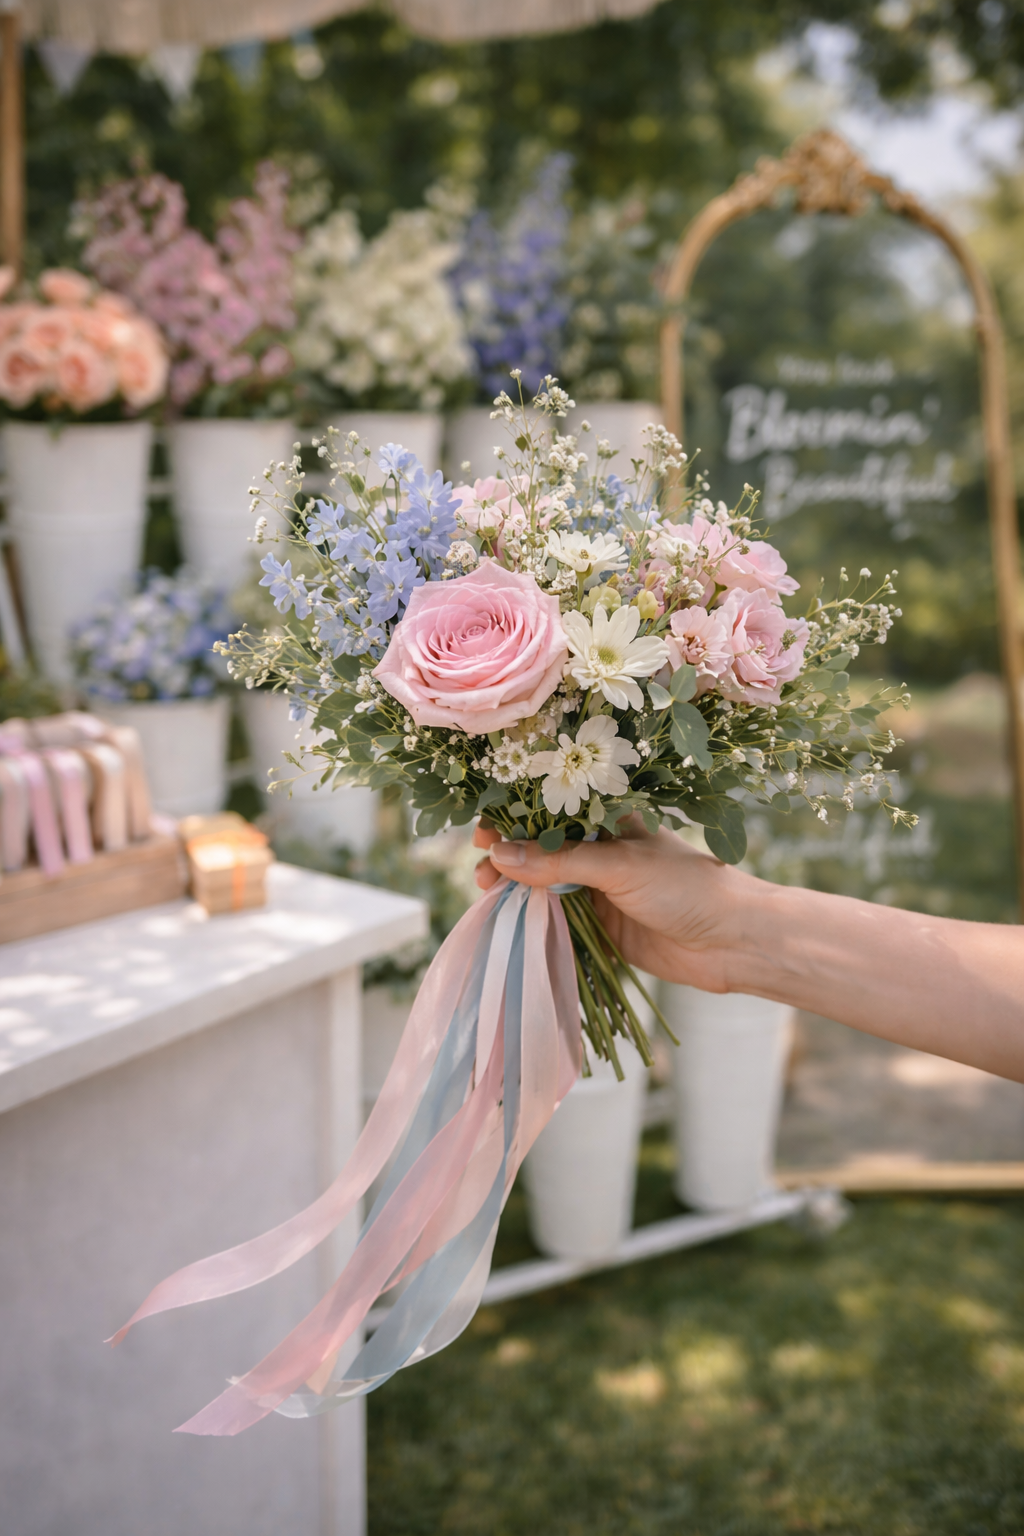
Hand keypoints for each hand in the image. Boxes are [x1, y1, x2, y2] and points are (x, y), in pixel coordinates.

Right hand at [473, 816, 758, 992]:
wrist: (732, 942)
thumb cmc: (686, 888)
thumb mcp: (620, 866)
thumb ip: (560, 862)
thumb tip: (499, 854)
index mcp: (610, 822)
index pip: (552, 811)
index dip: (515, 817)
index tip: (483, 829)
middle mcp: (600, 852)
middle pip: (540, 848)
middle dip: (507, 853)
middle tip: (481, 867)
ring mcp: (598, 890)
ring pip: (543, 883)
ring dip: (513, 885)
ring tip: (486, 891)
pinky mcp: (599, 926)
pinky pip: (555, 917)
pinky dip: (528, 915)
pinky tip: (505, 915)